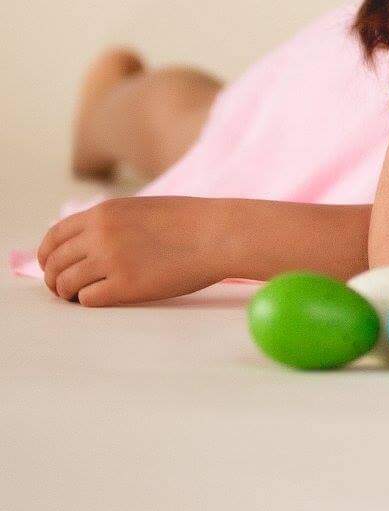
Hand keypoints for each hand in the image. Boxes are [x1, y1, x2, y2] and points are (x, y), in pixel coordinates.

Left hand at [36, 197, 229, 304]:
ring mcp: (111, 260)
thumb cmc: (188, 222)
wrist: (219, 234)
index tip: (51, 266)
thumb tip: (82, 244)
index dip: (47, 255)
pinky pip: (88, 300)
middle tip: (64, 289)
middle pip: (55, 263)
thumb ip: (109, 223)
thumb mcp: (140, 209)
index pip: (54, 236)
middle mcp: (100, 235)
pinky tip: (106, 297)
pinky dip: (90, 301)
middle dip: (54, 279)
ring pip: (66, 284)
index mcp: (104, 213)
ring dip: (70, 294)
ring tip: (83, 296)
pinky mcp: (125, 285)